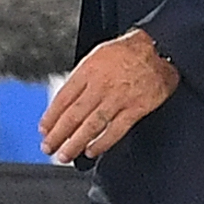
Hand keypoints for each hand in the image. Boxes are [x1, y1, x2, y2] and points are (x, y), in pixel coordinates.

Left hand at [39, 29, 178, 161]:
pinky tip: (92, 151)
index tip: (44, 129)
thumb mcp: (97, 56)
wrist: (159, 48)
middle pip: (73, 115)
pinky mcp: (135, 109)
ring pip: (91, 126)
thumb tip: (66, 100)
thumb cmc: (128, 51)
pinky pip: (115, 131)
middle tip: (48, 147)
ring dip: (75, 143)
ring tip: (65, 155)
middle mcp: (100, 86)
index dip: (51, 117)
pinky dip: (102, 143)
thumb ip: (82, 77)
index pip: (63, 98)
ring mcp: (118, 99)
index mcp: (89, 71)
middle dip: (57, 135)